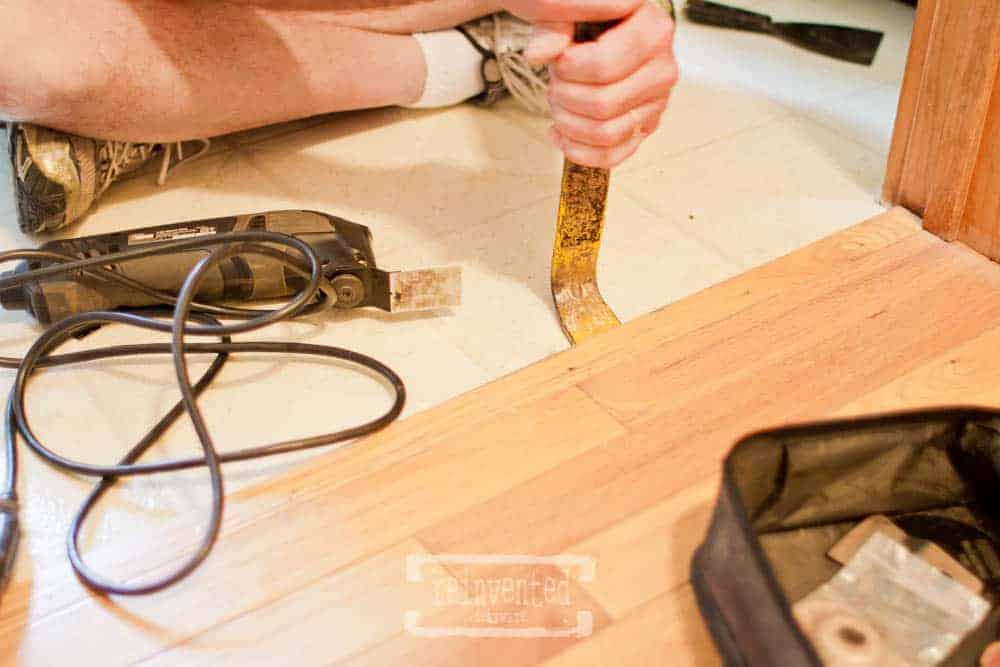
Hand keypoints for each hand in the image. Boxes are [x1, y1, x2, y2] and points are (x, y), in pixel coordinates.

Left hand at [506, 0, 677, 167]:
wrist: (613, 33)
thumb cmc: (597, 21)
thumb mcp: (573, 12)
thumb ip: (554, 28)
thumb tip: (537, 53)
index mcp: (653, 30)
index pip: (604, 66)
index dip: (569, 70)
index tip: (558, 62)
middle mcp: (662, 68)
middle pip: (603, 104)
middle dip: (565, 97)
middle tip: (556, 82)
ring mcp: (657, 102)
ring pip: (606, 133)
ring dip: (569, 124)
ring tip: (558, 104)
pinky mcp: (646, 127)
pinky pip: (611, 155)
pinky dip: (578, 151)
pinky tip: (560, 133)